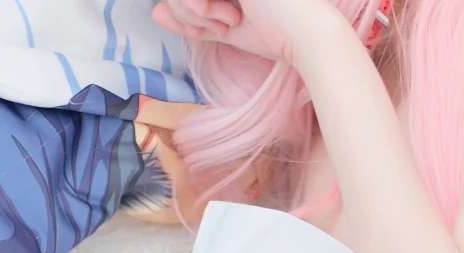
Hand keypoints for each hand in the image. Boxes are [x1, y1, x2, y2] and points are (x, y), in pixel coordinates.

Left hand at [151, 0, 337, 67]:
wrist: (307, 33)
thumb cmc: (276, 35)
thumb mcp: (227, 28)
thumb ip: (194, 21)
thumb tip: (156, 13)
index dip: (189, 11)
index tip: (220, 26)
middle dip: (188, 10)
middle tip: (224, 23)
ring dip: (193, 8)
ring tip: (228, 18)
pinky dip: (198, 6)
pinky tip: (229, 13)